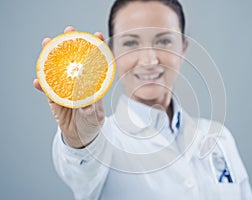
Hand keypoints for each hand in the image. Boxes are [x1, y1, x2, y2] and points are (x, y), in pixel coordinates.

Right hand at [33, 26, 105, 147]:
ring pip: (58, 68)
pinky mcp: (54, 96)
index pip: (96, 63)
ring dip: (51, 56)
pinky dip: (41, 85)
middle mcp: (79, 82)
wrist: (80, 135)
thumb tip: (87, 102)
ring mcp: (66, 87)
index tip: (98, 35)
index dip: (97, 48)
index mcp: (93, 84)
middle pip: (75, 59)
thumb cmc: (91, 123)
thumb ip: (91, 109)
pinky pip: (47, 88)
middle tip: (68, 31)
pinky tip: (37, 81)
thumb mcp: (95, 116)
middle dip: (71, 43)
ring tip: (46, 44)